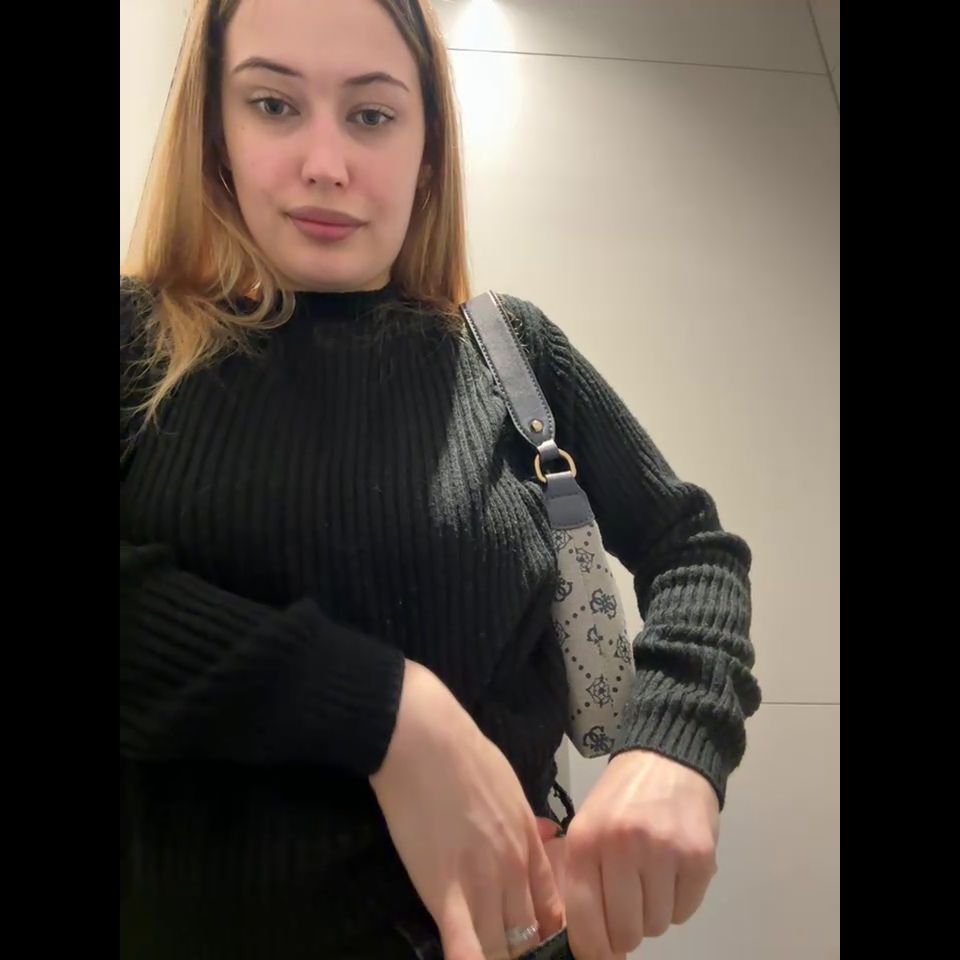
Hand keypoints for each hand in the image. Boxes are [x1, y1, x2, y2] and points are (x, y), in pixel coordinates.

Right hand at [370, 660, 564, 959]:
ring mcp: (483, 883)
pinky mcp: (445, 891)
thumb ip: (526, 820)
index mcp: (529, 844)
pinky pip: (464, 944)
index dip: (545, 935)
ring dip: (497, 958)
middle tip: (508, 953)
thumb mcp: (510, 785)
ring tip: (489, 959)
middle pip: (527, 936)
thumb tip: (545, 833)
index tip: (535, 944)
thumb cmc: (465, 755)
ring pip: (501, 948)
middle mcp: (514, 870)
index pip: (551, 909)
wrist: (427, 741)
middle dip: (520, 952)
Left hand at [563, 750, 719, 959]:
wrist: (667, 758)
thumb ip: (584, 881)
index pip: (584, 920)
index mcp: (586, 840)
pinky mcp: (699, 857)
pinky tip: (674, 869)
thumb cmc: (622, 798)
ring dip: (655, 912)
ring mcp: (663, 851)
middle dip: (627, 930)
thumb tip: (592, 947)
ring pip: (657, 925)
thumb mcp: (588, 827)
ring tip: (652, 875)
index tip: (601, 955)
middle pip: (625, 931)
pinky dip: (680, 901)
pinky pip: (686, 912)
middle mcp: (622, 846)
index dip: (593, 949)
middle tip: (631, 905)